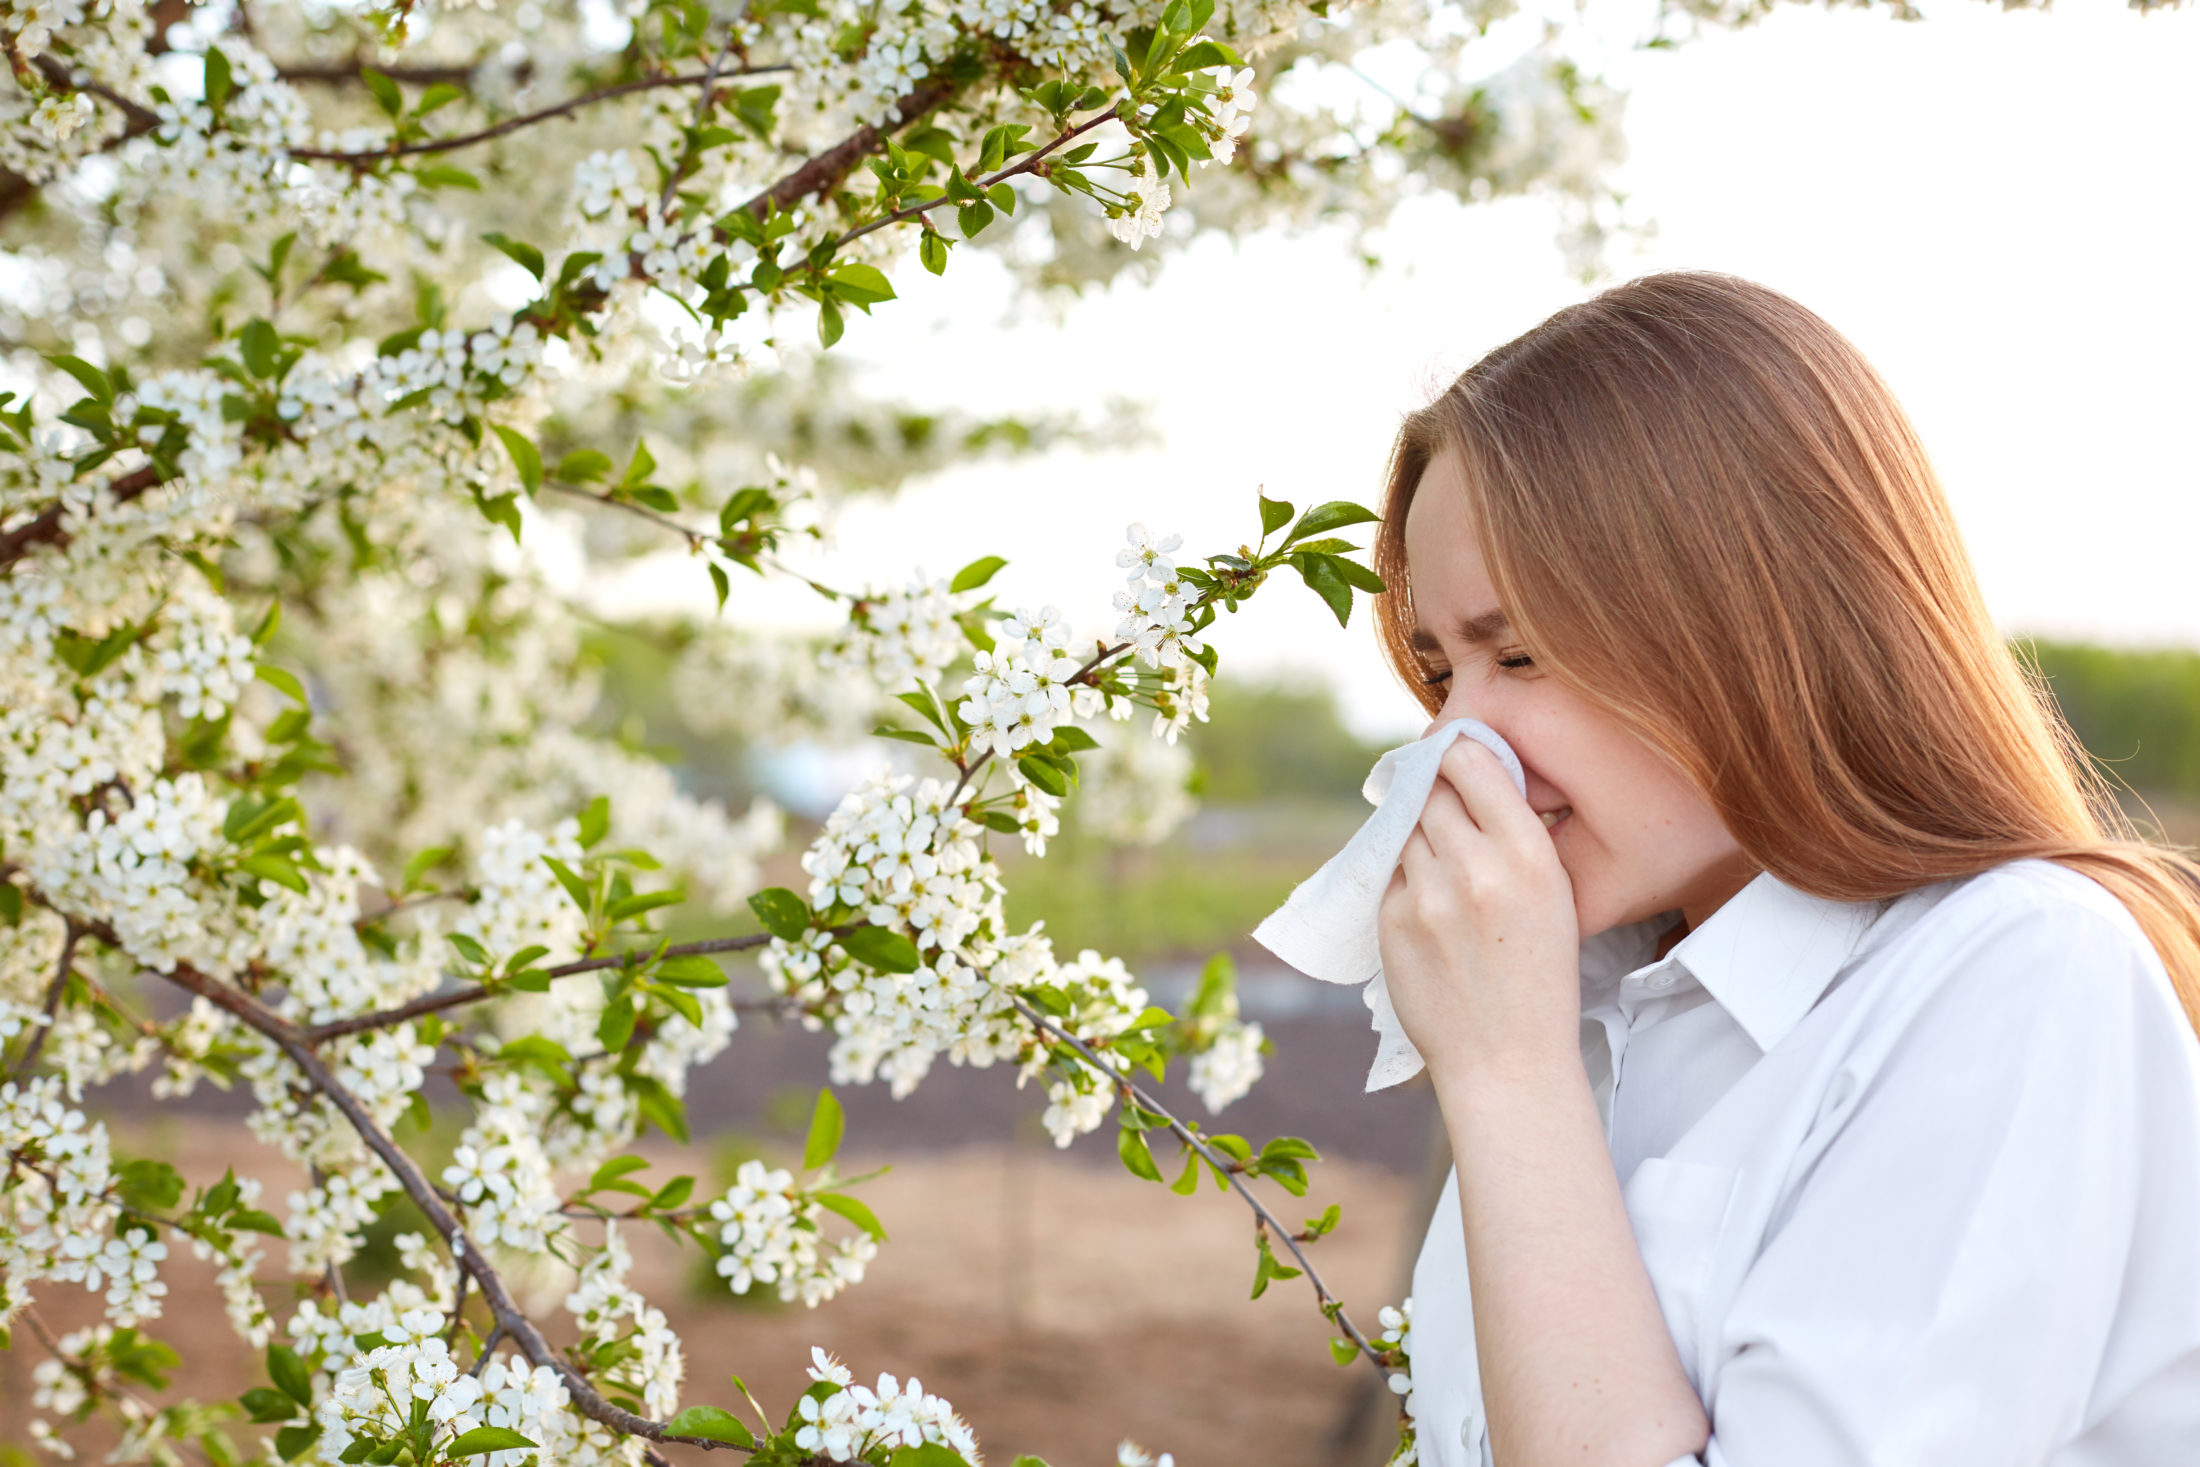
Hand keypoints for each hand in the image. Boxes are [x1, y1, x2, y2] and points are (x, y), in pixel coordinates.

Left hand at [1376, 738, 1581, 1089]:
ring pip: (1406, 830)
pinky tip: (1430, 908)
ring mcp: (1428, 894)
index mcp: (1529, 854)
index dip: (1456, 753)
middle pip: (1432, 791)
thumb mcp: (1555, 896)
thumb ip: (1514, 836)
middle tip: (1443, 810)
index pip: (1472, 763)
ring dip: (1417, 836)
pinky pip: (1390, 873)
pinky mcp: (1392, 920)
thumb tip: (1469, 777)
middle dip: (1435, 794)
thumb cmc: (1538, 977)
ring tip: (1444, 870)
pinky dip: (1404, 879)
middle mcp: (1475, 866)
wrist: (1507, 1060)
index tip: (1451, 755)